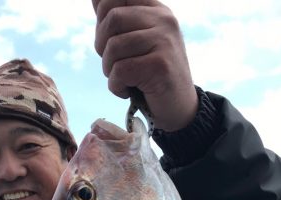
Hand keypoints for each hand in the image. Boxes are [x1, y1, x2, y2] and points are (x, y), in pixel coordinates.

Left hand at [92, 0, 197, 130]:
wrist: (179, 108)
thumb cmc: (152, 77)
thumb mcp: (138, 43)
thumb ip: (120, 20)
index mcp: (157, 10)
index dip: (103, 16)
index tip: (108, 39)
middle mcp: (163, 20)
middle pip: (112, 18)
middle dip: (102, 46)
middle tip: (112, 65)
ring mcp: (164, 41)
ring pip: (114, 46)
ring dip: (109, 70)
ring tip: (122, 80)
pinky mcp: (160, 66)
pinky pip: (120, 70)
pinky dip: (115, 86)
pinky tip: (127, 91)